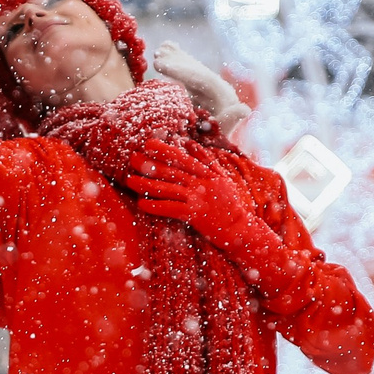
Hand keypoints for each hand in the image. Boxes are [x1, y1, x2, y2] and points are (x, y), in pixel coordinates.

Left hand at [125, 143, 302, 298]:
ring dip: (147, 184)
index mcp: (208, 174)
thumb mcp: (222, 178)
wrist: (242, 230)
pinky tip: (142, 203)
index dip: (165, 150)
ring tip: (130, 180)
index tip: (148, 143)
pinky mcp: (196, 216)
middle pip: (172, 171)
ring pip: (168, 188)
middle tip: (132, 157)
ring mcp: (199, 199)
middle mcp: (202, 183)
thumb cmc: (231, 205)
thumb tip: (192, 144)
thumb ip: (207, 161)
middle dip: (150, 164)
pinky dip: (156, 206)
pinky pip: (171, 209)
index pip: (183, 158)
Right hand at [147, 42, 251, 138]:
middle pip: (198, 71)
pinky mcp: (200, 92)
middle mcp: (219, 90)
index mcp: (225, 99)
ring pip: (192, 70)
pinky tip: (166, 46)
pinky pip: (188, 73)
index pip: (204, 79)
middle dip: (176, 63)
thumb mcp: (219, 137)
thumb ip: (229, 121)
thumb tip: (244, 109)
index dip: (182, 71)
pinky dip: (177, 61)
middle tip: (156, 56)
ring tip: (159, 50)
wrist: (211, 156)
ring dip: (175, 59)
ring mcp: (209, 91)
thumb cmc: (213, 148)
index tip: (160, 66)